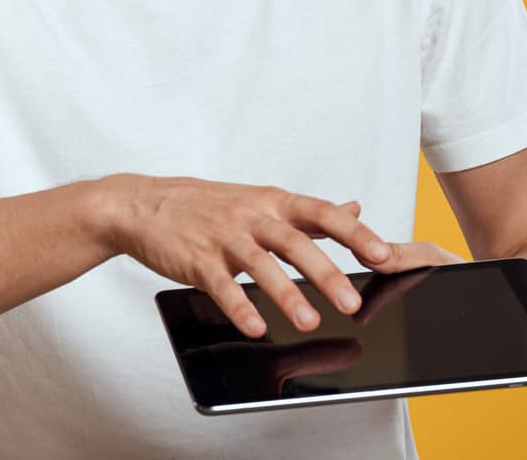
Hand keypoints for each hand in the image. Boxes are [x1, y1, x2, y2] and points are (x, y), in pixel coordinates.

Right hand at [105, 175, 394, 338]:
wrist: (141, 204)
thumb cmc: (204, 205)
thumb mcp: (259, 199)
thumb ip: (306, 211)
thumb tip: (355, 209)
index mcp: (271, 202)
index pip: (321, 213)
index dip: (354, 234)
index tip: (384, 255)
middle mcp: (250, 216)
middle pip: (294, 241)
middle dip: (325, 273)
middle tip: (351, 302)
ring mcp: (222, 237)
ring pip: (260, 264)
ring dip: (286, 294)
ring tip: (308, 322)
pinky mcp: (196, 259)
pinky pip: (220, 284)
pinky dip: (239, 306)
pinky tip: (256, 327)